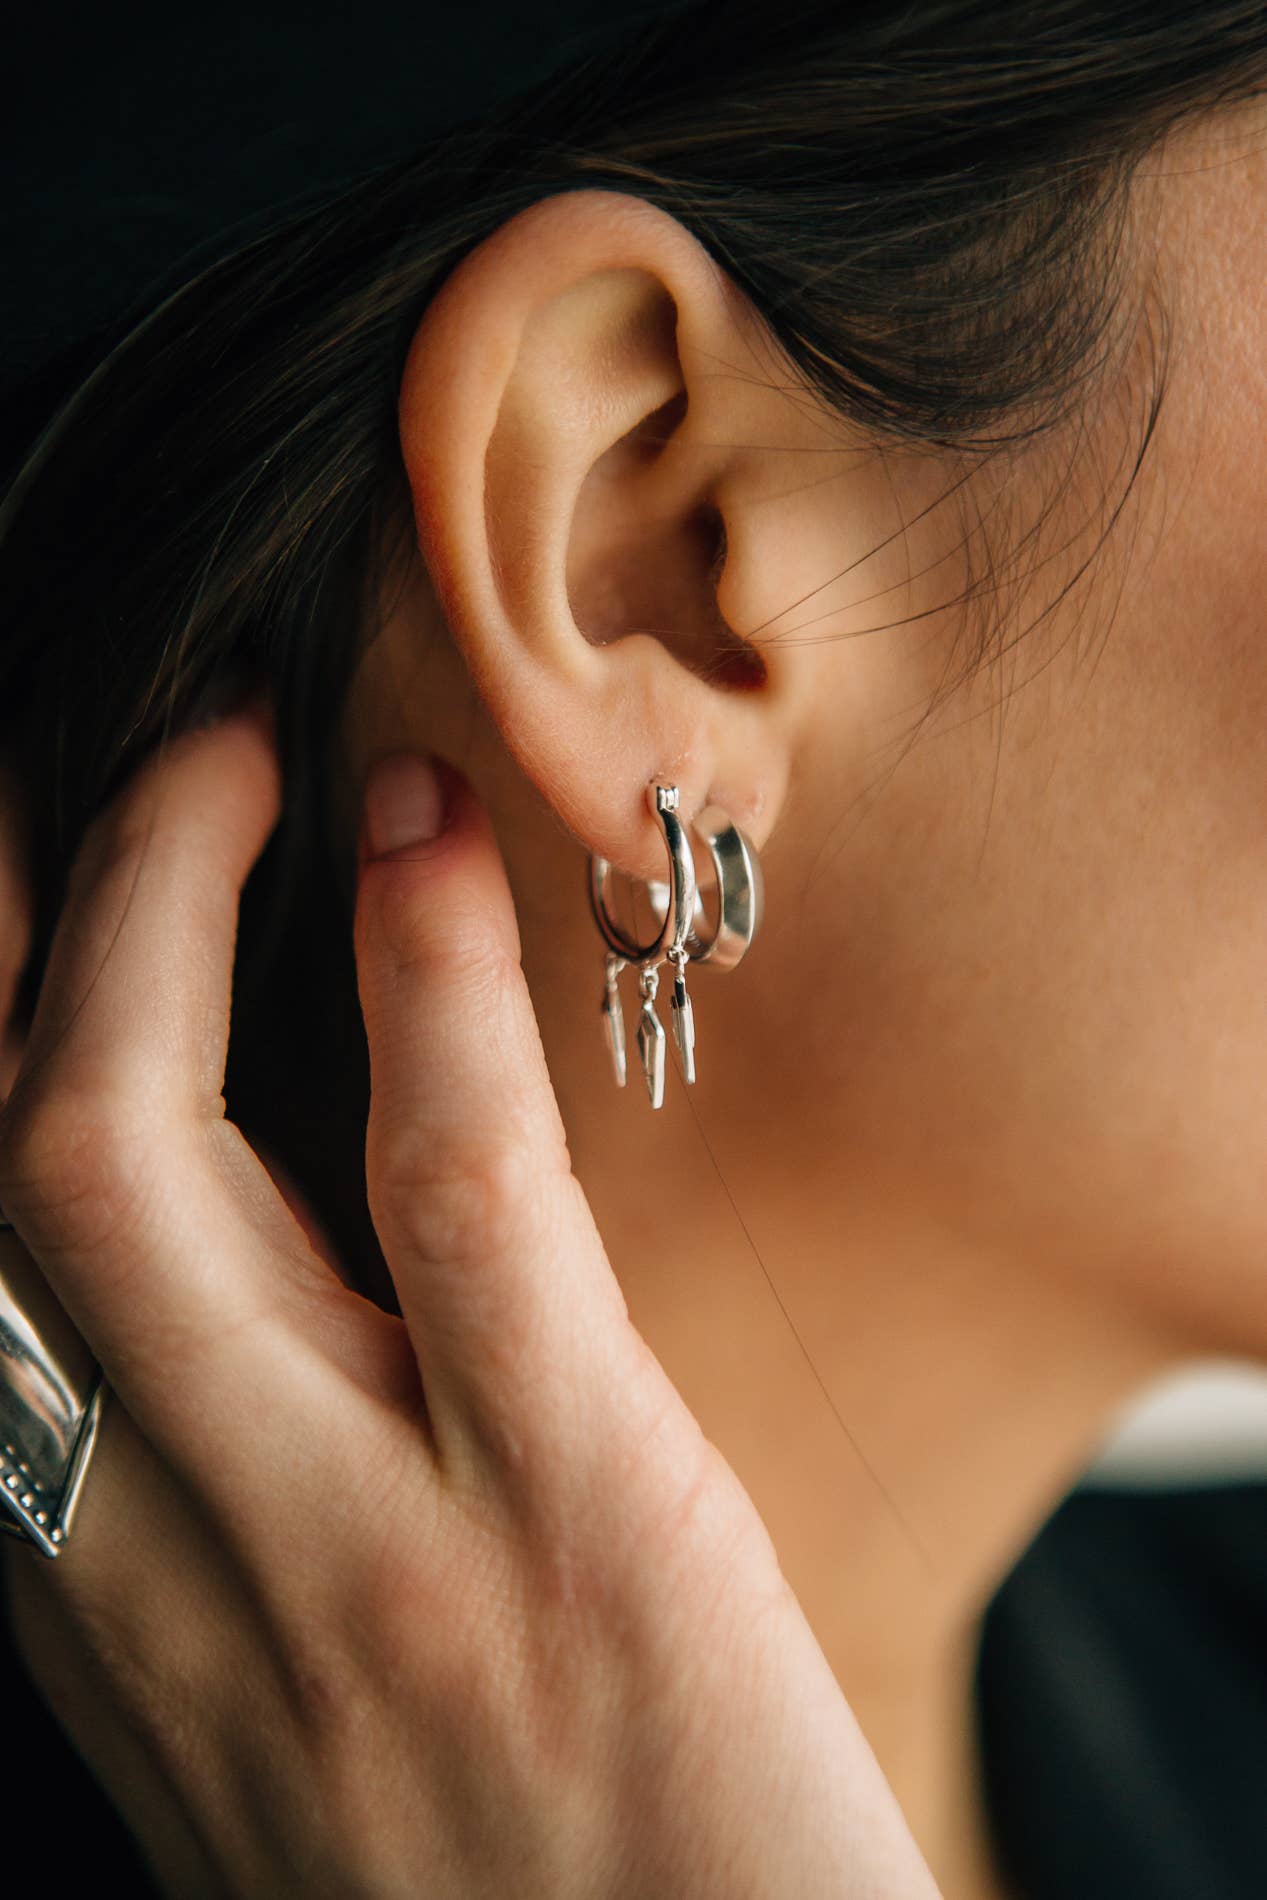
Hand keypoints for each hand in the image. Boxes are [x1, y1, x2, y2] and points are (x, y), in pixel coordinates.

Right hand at [0, 699, 938, 1897]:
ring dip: (157, 906)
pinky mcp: (577, 1521)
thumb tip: (231, 1248)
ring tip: (237, 745)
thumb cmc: (519, 1874)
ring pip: (126, 1170)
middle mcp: (163, 1568)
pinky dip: (420, 993)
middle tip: (155, 753)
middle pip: (4, 1181)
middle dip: (41, 922)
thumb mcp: (290, 1697)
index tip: (16, 875)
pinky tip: (416, 842)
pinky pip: (449, 1200)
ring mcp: (351, 1547)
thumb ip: (218, 1491)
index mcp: (99, 1599)